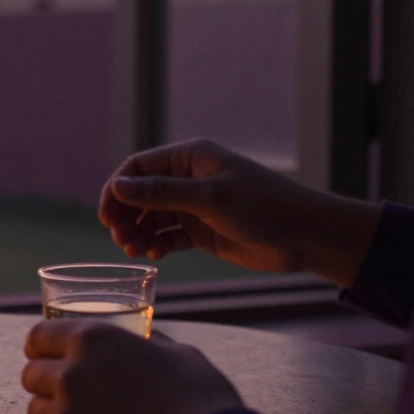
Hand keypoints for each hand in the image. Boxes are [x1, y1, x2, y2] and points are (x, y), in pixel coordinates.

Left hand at [22, 320, 241, 413]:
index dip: (40, 345)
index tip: (43, 353)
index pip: (38, 337)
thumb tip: (140, 340)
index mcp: (92, 340)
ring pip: (35, 411)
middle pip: (30, 375)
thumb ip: (142, 343)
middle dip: (44, 379)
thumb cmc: (196, 393)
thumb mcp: (171, 350)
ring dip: (51, 410)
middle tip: (64, 386)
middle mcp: (71, 374)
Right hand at [98, 139, 380, 285]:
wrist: (306, 235)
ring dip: (138, 233)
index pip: (138, 168)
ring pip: (151, 217)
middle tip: (121, 239)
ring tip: (136, 250)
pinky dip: (156, 245)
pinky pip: (168, 236)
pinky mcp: (203, 231)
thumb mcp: (210, 198)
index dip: (117, 190)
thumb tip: (118, 185)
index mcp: (190, 158)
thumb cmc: (264, 206)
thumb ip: (162, 193)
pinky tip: (156, 256)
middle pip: (140, 194)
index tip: (107, 217)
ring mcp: (195, 206)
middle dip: (125, 215)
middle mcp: (188, 179)